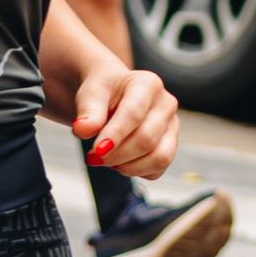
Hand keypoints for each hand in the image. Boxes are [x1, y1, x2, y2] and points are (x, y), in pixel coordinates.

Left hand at [73, 65, 178, 181]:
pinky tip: (120, 161)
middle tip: (93, 156)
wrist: (112, 95)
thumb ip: (88, 109)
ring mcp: (171, 126)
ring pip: (158, 158)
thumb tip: (83, 129)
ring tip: (107, 159)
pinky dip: (136, 172)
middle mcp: (166, 104)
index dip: (115, 135)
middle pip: (147, 139)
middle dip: (117, 154)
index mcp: (148, 84)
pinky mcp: (170, 146)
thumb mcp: (91, 92)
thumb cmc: (104, 92)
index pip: (134, 114)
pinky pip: (158, 170)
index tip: (96, 150)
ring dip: (128, 167)